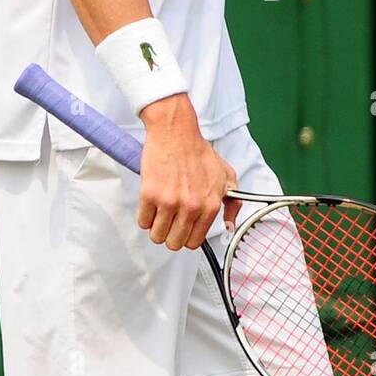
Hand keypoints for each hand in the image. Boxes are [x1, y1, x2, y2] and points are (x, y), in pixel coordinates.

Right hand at [138, 94, 239, 250]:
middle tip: (169, 220)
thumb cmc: (198, 152)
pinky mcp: (150, 195)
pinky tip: (151, 203)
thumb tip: (230, 225)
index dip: (186, 236)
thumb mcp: (225, 176)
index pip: (195, 242)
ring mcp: (169, 202)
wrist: (175, 132)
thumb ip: (232, 202)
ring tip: (160, 211)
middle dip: (170, 234)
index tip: (182, 228)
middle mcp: (191, 206)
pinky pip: (143, 221)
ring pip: (157, 236)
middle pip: (174, 243)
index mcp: (210, 205)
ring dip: (156, 227)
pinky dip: (145, 216)